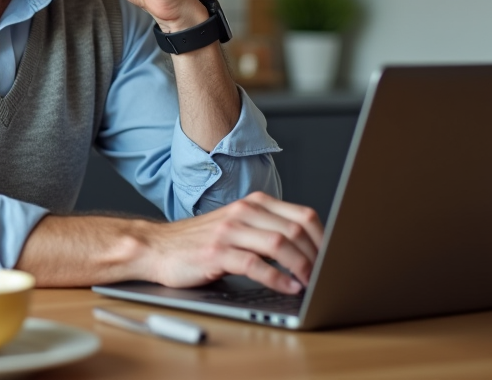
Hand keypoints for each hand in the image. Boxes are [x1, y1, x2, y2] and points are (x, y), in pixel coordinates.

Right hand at [139, 192, 323, 292]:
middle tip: (326, 274)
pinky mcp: (216, 253)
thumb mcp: (237, 227)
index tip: (334, 257)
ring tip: (310, 282)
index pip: (302, 214)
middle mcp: (243, 212)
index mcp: (253, 203)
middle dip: (316, 255)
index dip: (324, 237)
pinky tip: (287, 287)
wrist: (157, 247)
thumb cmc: (200, 242)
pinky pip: (255, 264)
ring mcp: (229, 231)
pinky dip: (277, 278)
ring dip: (300, 266)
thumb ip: (266, 231)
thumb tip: (308, 252)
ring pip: (278, 244)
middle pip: (294, 229)